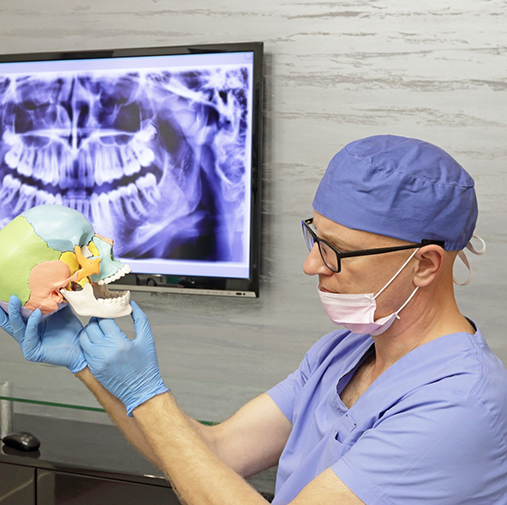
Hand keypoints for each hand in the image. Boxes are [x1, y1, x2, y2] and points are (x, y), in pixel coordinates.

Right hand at [5, 296, 86, 372]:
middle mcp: (26, 333)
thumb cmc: (71, 329)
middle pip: (10, 320)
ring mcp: (27, 343)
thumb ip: (54, 298)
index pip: (14, 314)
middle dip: (4, 308)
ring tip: (14, 299)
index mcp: (29, 324)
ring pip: (16, 327)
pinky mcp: (32, 351)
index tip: (2, 291)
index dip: (6, 305)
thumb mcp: (61, 309)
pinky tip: (36, 313)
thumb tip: (52, 281)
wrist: (82, 344)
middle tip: (2, 295)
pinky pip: (29, 334)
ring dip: (14, 312)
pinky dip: (32, 323)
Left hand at [80, 301, 168, 415]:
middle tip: (103, 319)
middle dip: (97, 321)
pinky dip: (88, 343)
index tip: (109, 311)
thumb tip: (132, 305)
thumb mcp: (147, 339)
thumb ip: (140, 319)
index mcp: (119, 343)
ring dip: (90, 331)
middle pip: (92, 327)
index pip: (104, 321)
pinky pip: (84, 350)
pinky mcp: (94, 368)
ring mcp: (97, 361)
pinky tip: (97, 341)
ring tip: (99, 330)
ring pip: (84, 338)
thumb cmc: (146, 366)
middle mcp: (105, 352)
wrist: (142, 391)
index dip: (106, 313)